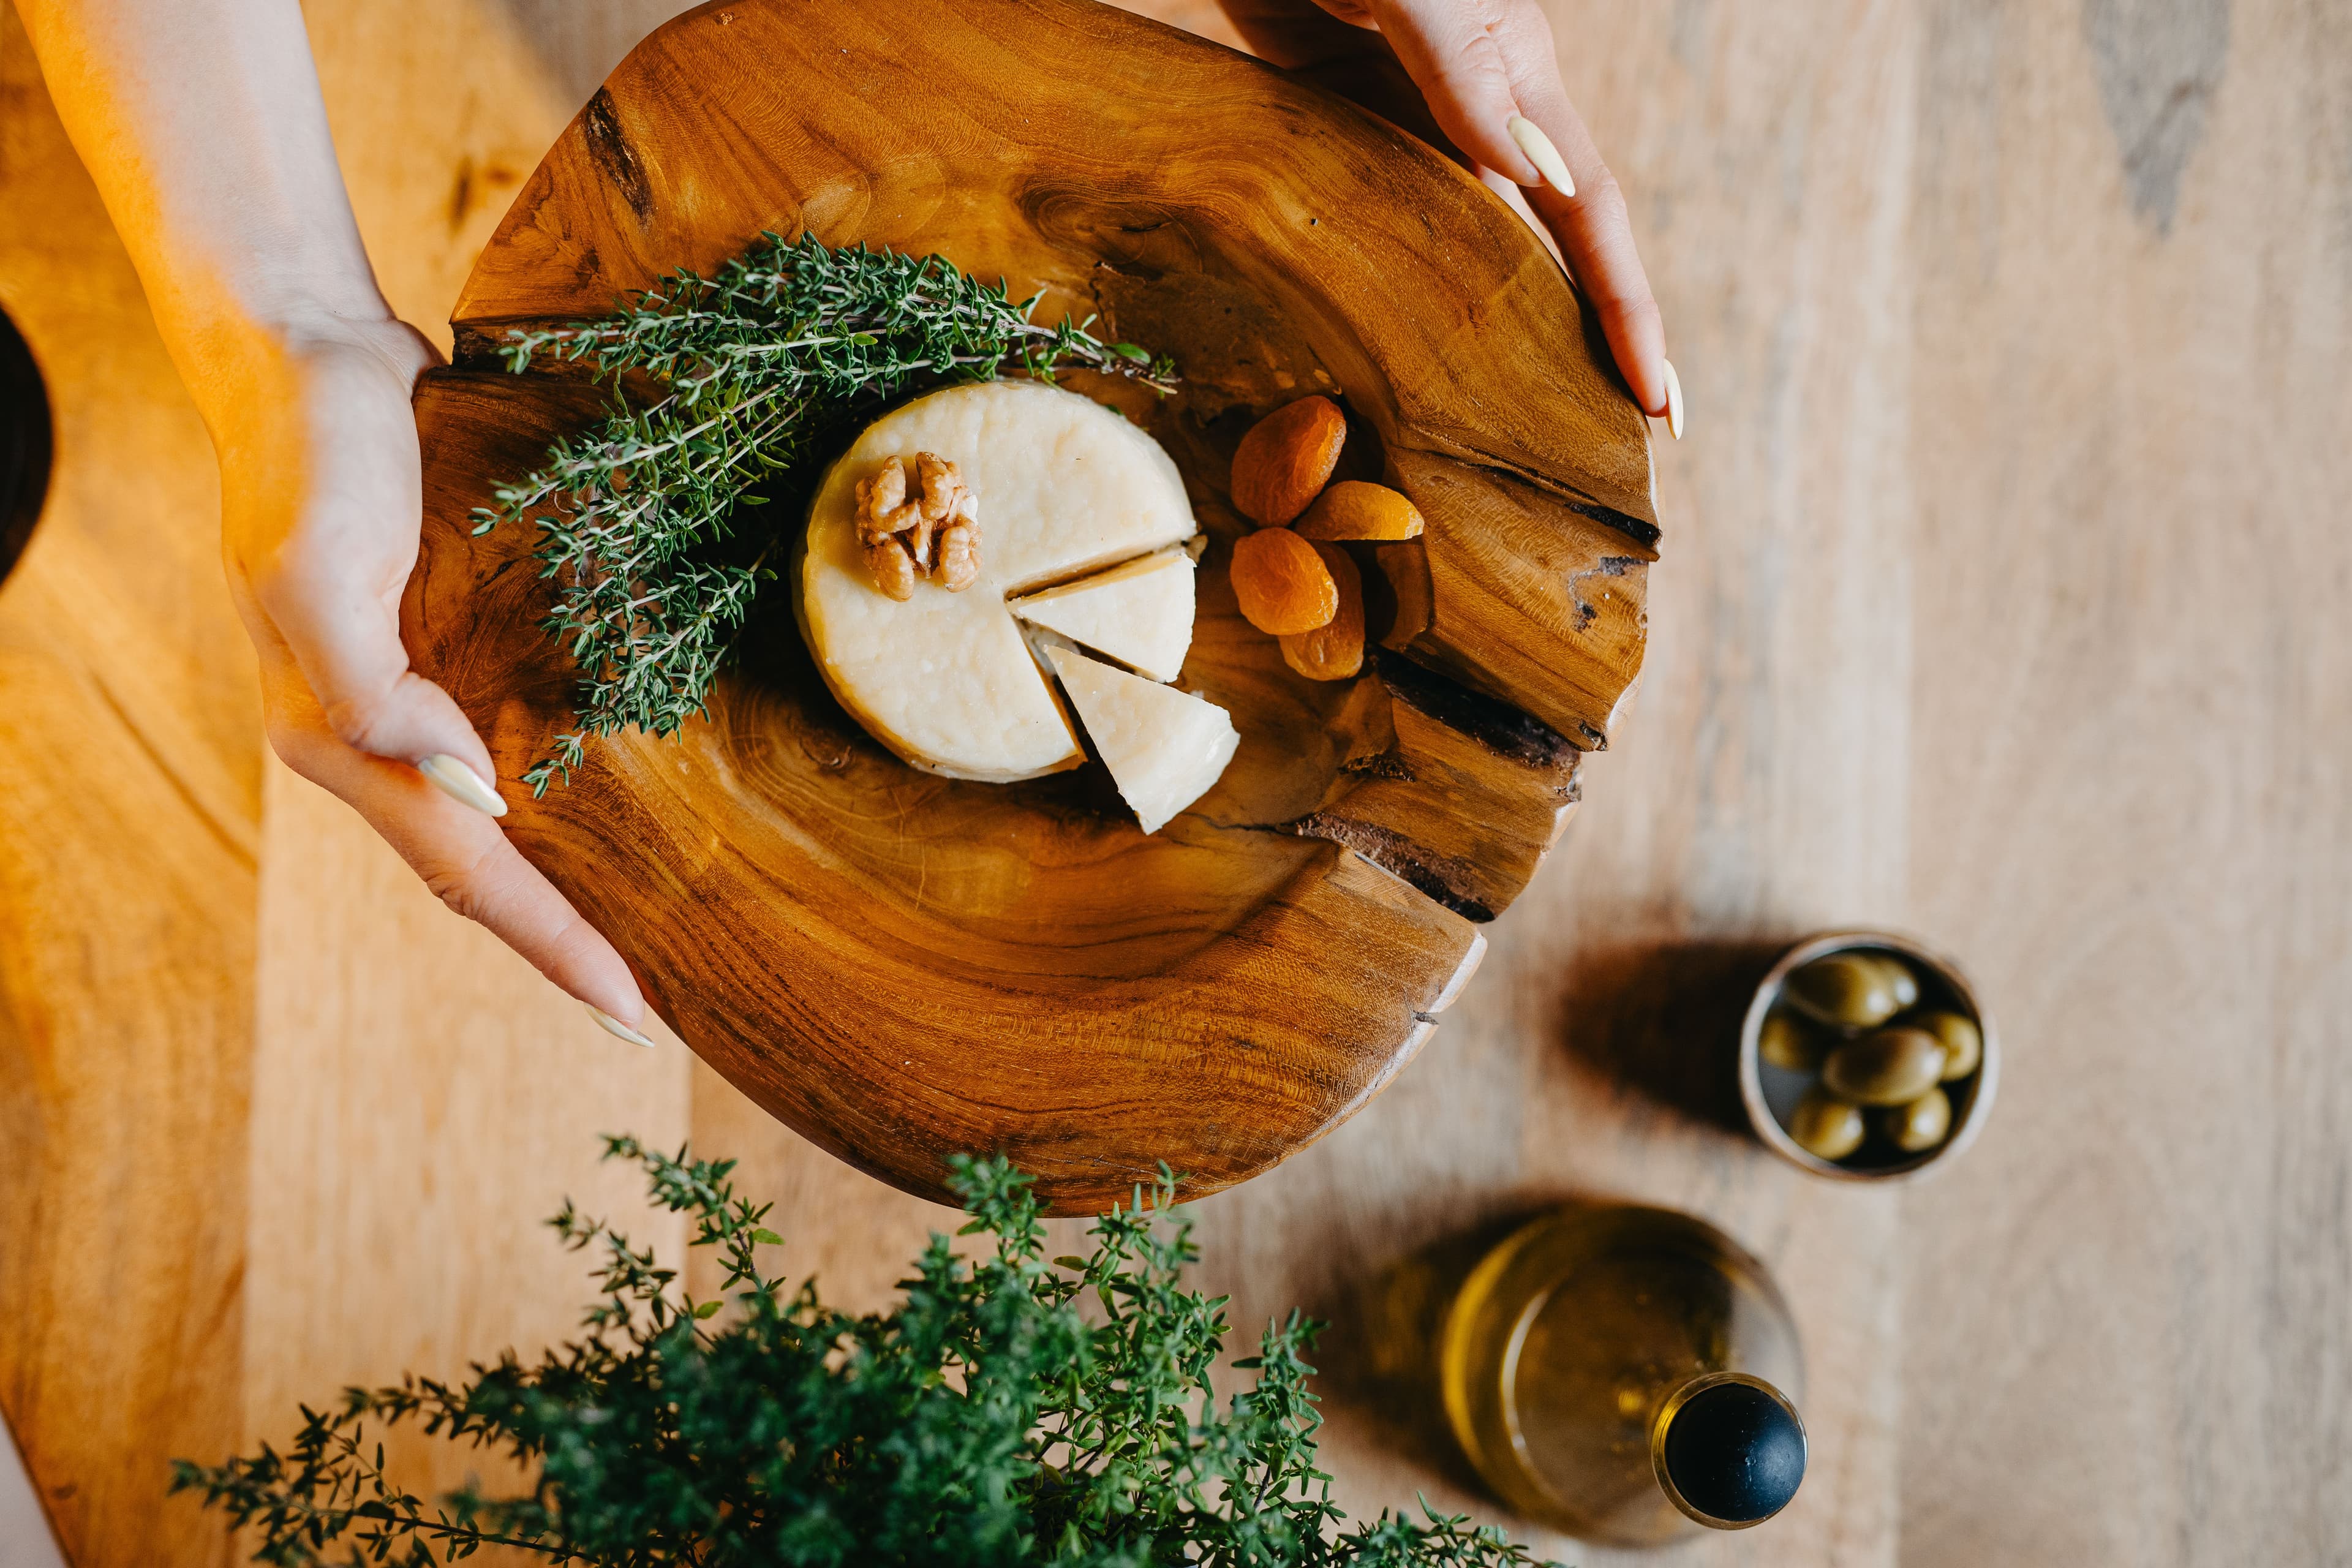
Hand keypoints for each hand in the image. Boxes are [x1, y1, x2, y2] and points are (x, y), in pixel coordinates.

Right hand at [217, 310, 654, 1042]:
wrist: (308, 349)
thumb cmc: (310, 454)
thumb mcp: (316, 567)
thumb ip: (373, 690)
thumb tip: (474, 792)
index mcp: (340, 737)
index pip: (468, 871)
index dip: (553, 946)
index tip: (634, 1016)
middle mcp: (382, 735)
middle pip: (487, 871)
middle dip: (567, 943)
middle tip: (654, 1013)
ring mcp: (419, 693)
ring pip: (506, 821)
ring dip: (573, 882)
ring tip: (656, 937)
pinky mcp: (454, 645)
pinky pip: (518, 739)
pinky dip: (569, 792)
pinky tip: (629, 809)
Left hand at [1217, 0, 1681, 436]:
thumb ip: (1468, 72)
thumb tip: (1534, 184)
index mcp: (1522, 84)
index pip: (1590, 218)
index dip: (1628, 314)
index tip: (1660, 407)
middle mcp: (1479, 119)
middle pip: (1547, 253)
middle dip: (1587, 348)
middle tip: (1614, 455)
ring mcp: (1411, 126)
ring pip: (1467, 253)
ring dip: (1496, 336)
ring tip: (1516, 433)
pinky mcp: (1342, 125)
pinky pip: (1383, 224)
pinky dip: (1399, 288)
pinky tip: (1398, 353)